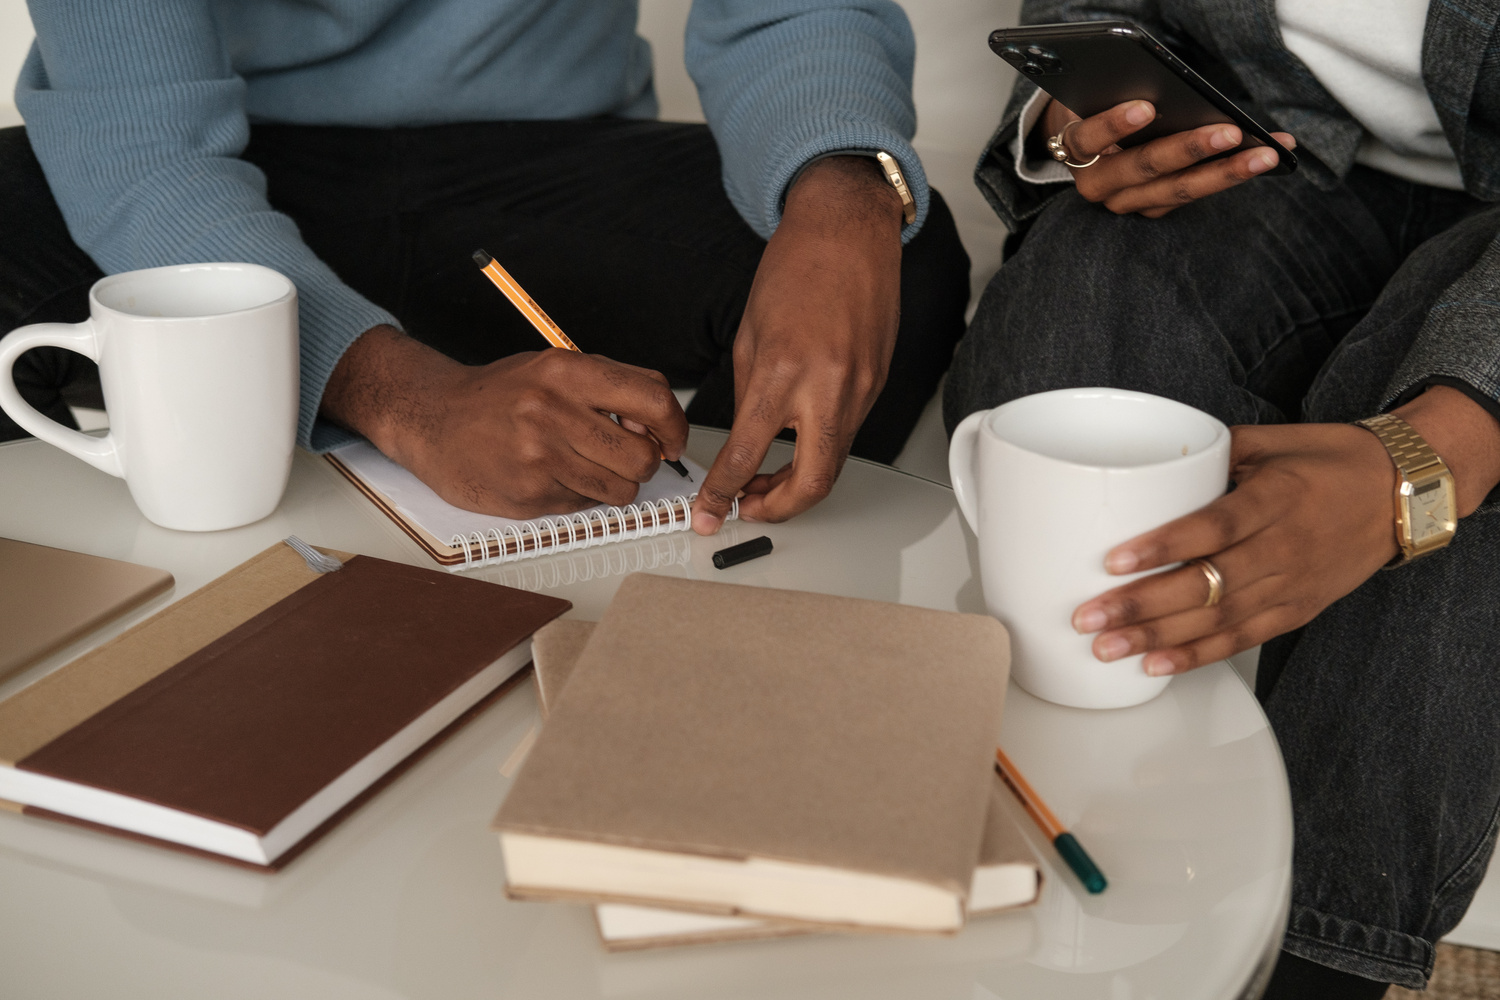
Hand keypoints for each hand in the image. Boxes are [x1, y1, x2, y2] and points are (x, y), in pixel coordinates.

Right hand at [320, 325, 687, 517]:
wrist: (433, 418)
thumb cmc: (500, 394)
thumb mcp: (554, 368)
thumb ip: (608, 389)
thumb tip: (659, 427)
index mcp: (566, 372)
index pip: (653, 400)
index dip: (675, 426)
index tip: (673, 439)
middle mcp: (553, 413)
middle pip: (642, 456)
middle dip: (645, 463)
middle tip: (626, 456)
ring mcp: (539, 458)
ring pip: (620, 489)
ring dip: (614, 483)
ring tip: (585, 465)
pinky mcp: (528, 495)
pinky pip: (584, 505)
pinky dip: (578, 495)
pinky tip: (552, 475)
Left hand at [691, 155, 903, 533]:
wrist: (848, 232)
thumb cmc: (798, 267)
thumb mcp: (749, 334)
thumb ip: (748, 393)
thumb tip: (743, 439)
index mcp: (783, 373)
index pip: (746, 455)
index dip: (722, 493)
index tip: (708, 509)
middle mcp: (827, 388)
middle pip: (810, 483)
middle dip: (776, 509)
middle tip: (747, 508)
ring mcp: (859, 389)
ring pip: (832, 464)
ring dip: (798, 482)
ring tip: (767, 480)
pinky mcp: (875, 385)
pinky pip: (847, 433)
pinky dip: (819, 450)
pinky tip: (798, 444)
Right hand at [1037, 98, 1295, 217]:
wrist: (1087, 145)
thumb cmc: (1099, 106)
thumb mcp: (1099, 97)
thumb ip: (1117, 94)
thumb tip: (1162, 90)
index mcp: (1074, 150)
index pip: (1088, 138)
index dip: (1114, 125)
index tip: (1146, 106)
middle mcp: (1097, 185)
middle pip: (1143, 169)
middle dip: (1189, 149)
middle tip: (1231, 132)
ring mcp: (1127, 202)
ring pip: (1176, 191)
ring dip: (1225, 172)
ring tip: (1266, 153)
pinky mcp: (1153, 209)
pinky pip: (1195, 195)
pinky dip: (1233, 174)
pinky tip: (1270, 154)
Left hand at [1071, 387, 1499, 674]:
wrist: (1401, 494)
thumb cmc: (1331, 461)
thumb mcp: (1273, 442)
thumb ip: (1214, 454)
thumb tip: (1152, 463)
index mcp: (1275, 498)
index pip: (1212, 527)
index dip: (1162, 547)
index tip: (1113, 560)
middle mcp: (1283, 546)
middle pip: (1206, 584)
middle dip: (1141, 605)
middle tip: (1088, 618)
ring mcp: (1291, 584)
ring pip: (1218, 619)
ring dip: (1156, 637)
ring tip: (1106, 648)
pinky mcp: (1296, 610)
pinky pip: (1242, 640)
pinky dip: (1197, 656)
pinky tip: (1155, 666)